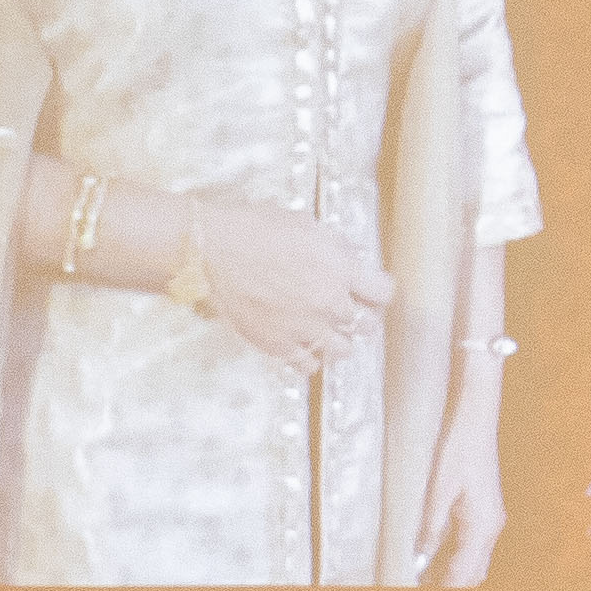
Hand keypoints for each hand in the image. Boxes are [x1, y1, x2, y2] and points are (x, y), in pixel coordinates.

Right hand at [194, 201, 394, 373]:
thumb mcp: (304, 225)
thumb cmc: (250, 229)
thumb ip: (335, 247)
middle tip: (345, 309)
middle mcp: (328, 301)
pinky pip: (307, 365)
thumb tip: (352, 258)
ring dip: (338, 340)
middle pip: (366, 325)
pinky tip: (302, 345)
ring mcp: (304, 326)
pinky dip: (308, 358)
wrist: (208, 249)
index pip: (383, 292)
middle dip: (359, 316)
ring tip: (326, 330)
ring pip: (343, 350)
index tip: (370, 290)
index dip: (377, 290)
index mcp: (340, 269)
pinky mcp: (277, 344)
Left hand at [417, 403, 505, 582]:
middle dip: (451, 589)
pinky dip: (456, 560)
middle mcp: (491, 527)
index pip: (463, 574)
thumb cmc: (458, 450)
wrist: (475, 421)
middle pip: (473, 574)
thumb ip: (430, 528)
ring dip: (453, 576)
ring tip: (423, 585)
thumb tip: (420, 558)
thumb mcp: (438, 491)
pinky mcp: (485, 511)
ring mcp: (490, 519)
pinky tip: (435, 560)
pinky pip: (472, 547)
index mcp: (481, 526)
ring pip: (475, 562)